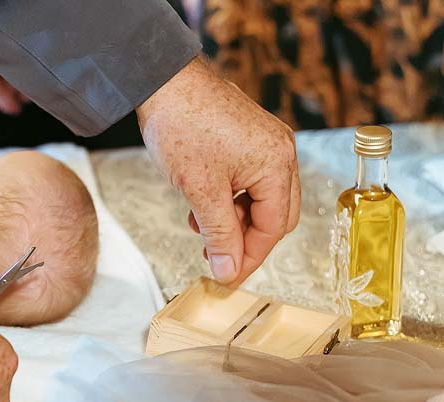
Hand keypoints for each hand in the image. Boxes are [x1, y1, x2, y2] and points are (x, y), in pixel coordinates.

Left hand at [137, 57, 300, 285]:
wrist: (163, 81)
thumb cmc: (182, 126)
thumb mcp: (200, 190)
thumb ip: (219, 234)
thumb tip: (229, 272)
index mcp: (277, 164)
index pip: (273, 228)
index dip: (249, 257)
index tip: (227, 277)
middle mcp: (280, 152)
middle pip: (276, 215)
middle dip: (245, 240)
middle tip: (218, 259)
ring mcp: (267, 143)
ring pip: (261, 200)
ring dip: (234, 220)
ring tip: (202, 228)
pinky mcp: (249, 138)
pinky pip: (249, 180)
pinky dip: (229, 199)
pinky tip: (202, 205)